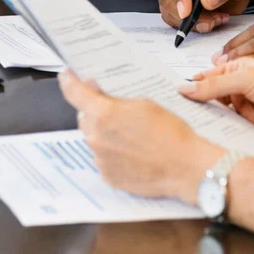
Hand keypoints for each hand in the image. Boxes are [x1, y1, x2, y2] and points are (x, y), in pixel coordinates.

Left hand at [59, 72, 223, 202]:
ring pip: (93, 139)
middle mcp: (96, 137)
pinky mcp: (108, 176)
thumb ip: (115, 98)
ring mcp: (100, 159)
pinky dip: (111, 154)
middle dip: (95, 112)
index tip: (66, 76)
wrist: (186, 168)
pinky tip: (131, 153)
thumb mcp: (144, 104)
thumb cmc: (171, 133)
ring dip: (104, 134)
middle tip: (114, 112)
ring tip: (130, 137)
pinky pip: (102, 159)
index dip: (68, 81)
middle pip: (84, 118)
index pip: (73, 93)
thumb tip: (95, 92)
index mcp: (103, 114)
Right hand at [158, 0, 253, 30]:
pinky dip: (192, 25)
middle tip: (208, 23)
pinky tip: (212, 21)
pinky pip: (176, 18)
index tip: (186, 12)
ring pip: (169, 9)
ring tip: (216, 20)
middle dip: (182, 14)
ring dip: (190, 22)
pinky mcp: (182, 3)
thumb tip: (207, 0)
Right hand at [181, 58, 253, 140]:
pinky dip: (218, 130)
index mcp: (238, 69)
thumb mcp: (246, 79)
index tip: (170, 91)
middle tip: (173, 109)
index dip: (190, 83)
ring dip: (205, 116)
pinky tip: (205, 132)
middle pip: (209, 96)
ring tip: (185, 121)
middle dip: (194, 102)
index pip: (207, 76)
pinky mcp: (249, 126)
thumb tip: (185, 88)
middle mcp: (239, 88)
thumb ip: (214, 85)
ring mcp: (244, 108)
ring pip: (217, 113)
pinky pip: (228, 128)